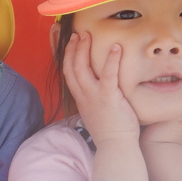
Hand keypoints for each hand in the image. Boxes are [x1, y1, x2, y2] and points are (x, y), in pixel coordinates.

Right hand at [63, 31, 139, 146]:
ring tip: (88, 35)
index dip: (64, 55)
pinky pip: (108, 75)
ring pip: (81, 68)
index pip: (67, 72)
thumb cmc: (110, 131)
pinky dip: (111, 60)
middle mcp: (83, 95)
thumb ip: (94, 99)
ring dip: (83, 49)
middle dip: (72, 48)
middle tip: (77, 33)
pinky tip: (116, 47)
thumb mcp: (96, 112)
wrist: (115, 146)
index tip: (67, 41)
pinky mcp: (108, 97)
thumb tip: (100, 89)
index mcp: (80, 98)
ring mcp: (93, 96)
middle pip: (70, 66)